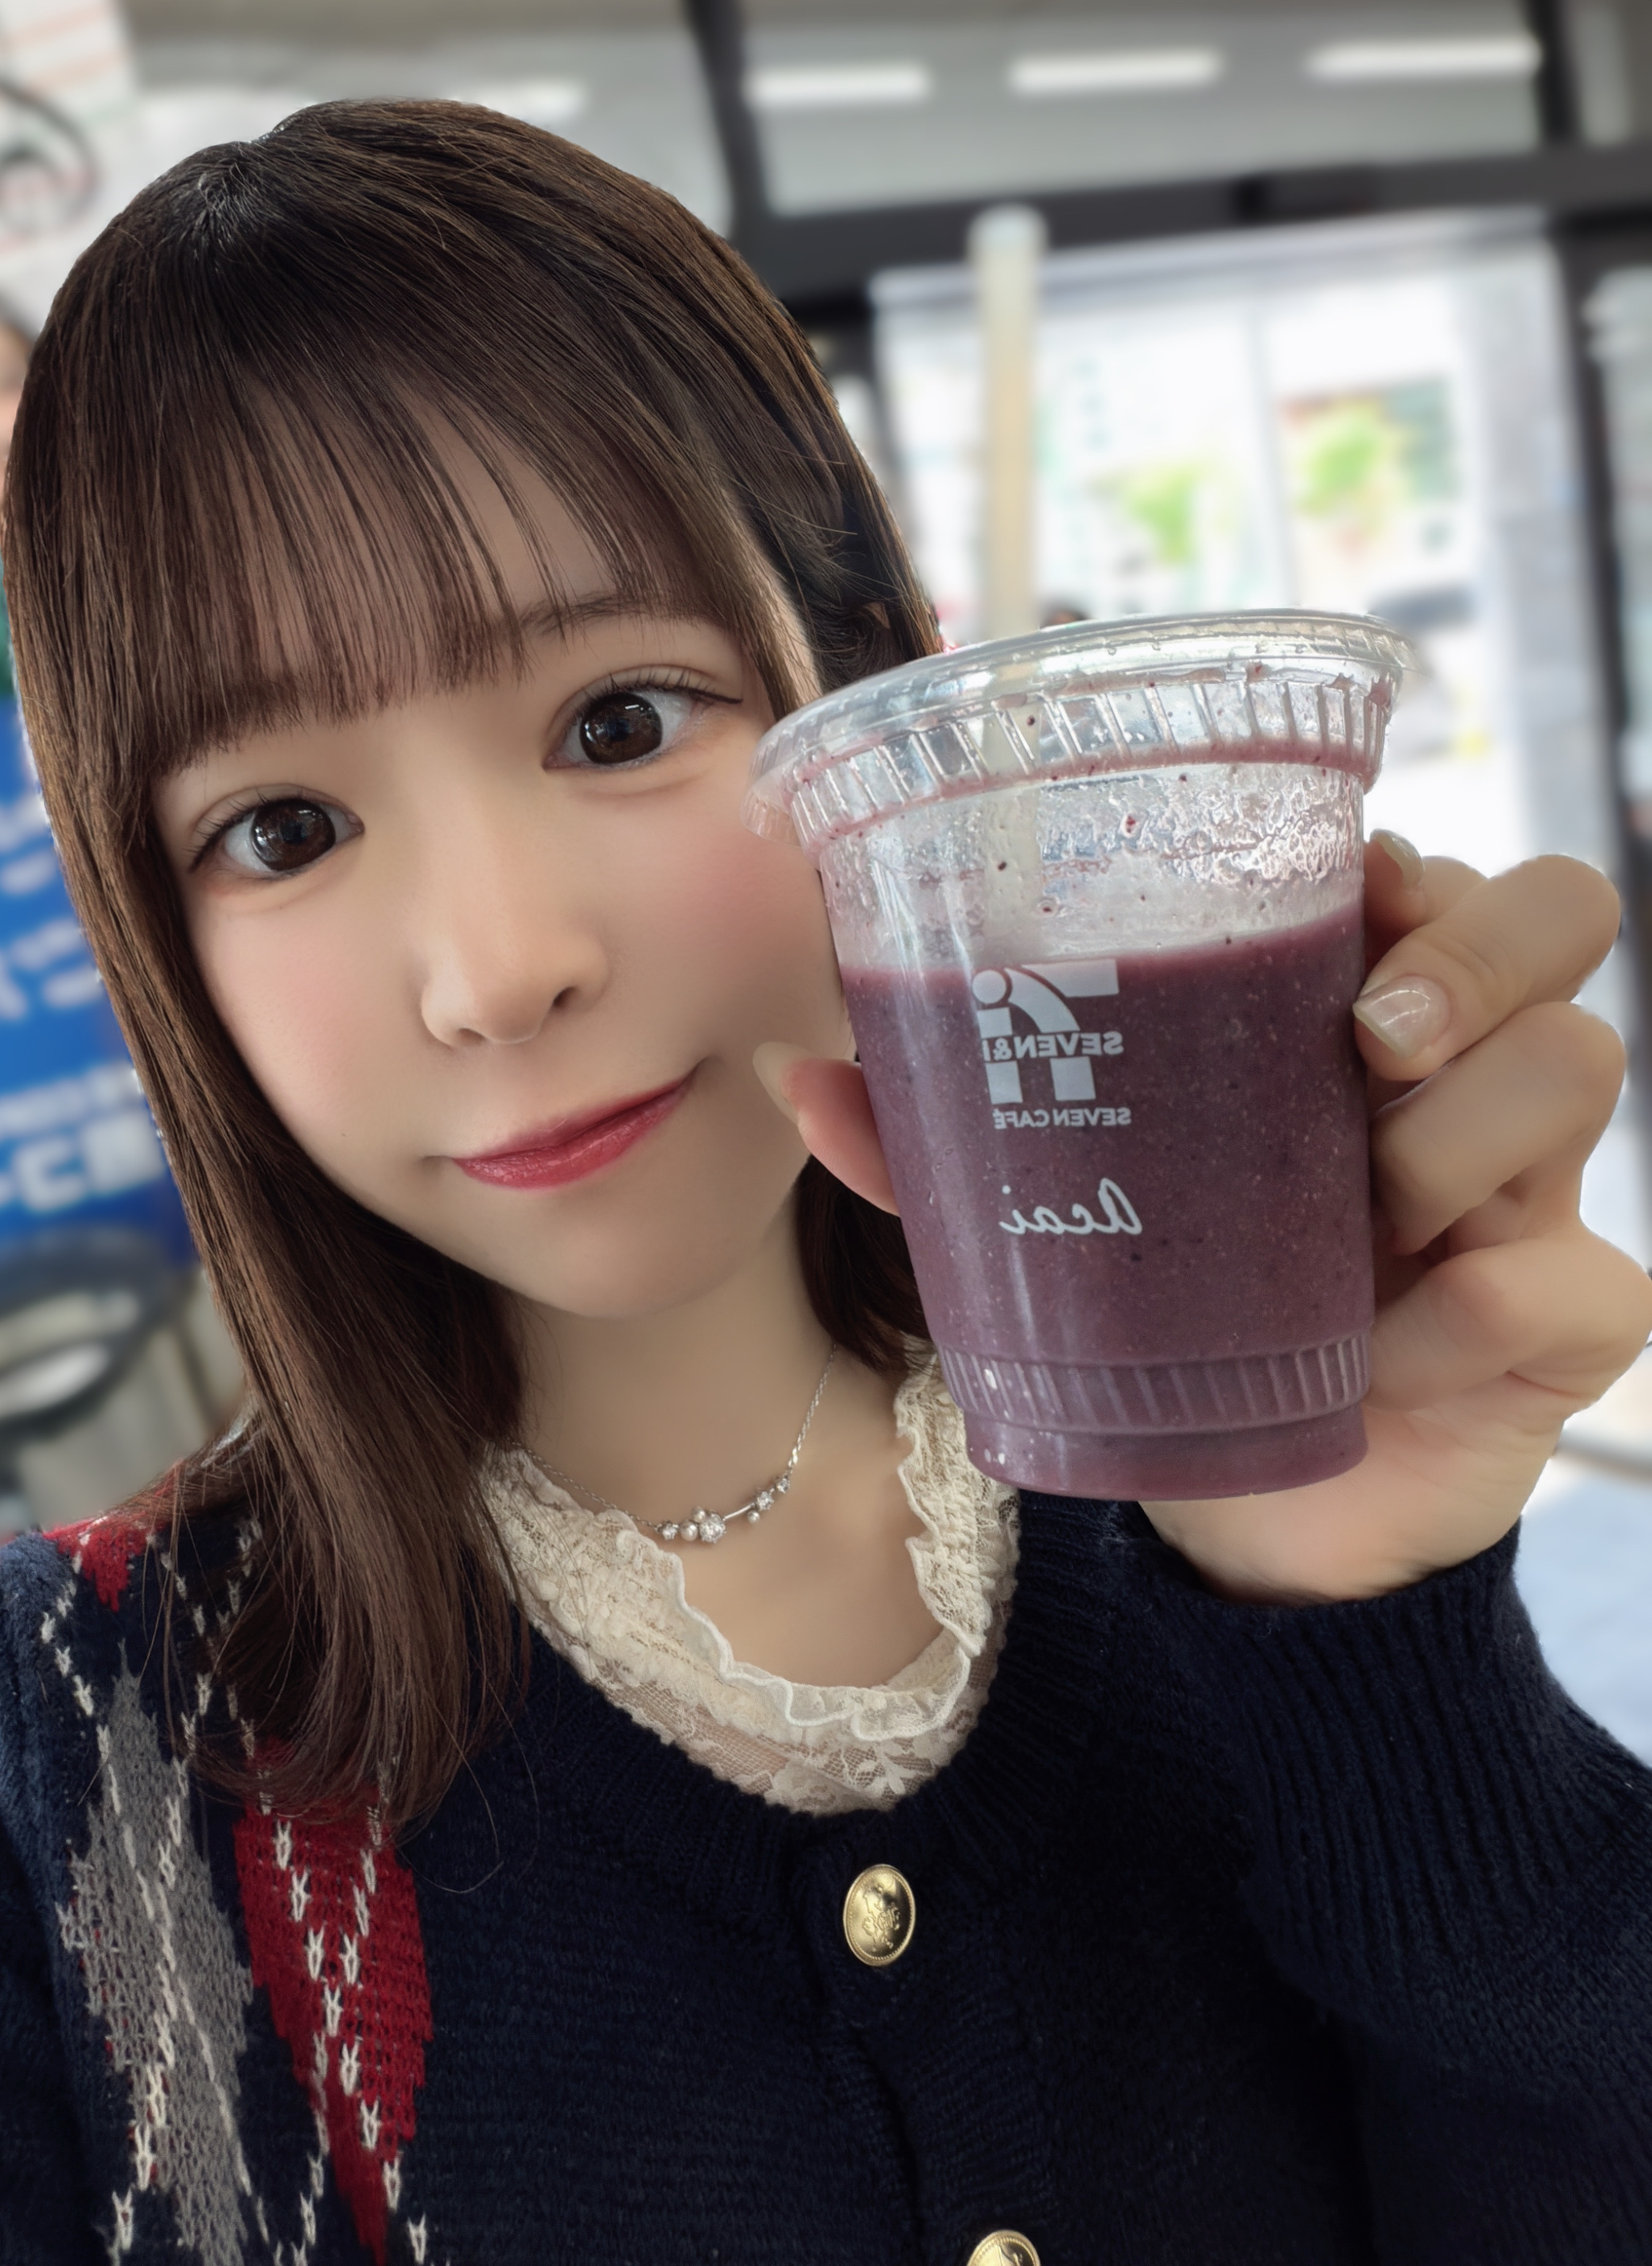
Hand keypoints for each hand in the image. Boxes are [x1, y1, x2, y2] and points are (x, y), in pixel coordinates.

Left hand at [758, 833, 1651, 1603]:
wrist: (1235, 1509)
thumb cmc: (1158, 1315)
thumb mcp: (1050, 1218)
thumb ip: (936, 1145)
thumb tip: (798, 1073)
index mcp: (1345, 1014)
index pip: (1425, 869)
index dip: (1401, 862)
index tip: (1333, 898)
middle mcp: (1455, 1074)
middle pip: (1560, 911)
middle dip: (1476, 950)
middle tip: (1369, 1036)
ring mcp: (1528, 1188)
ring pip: (1578, 1066)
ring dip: (1460, 1136)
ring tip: (1364, 1215)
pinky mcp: (1562, 1319)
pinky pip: (1578, 1281)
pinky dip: (1476, 1313)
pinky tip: (1381, 1359)